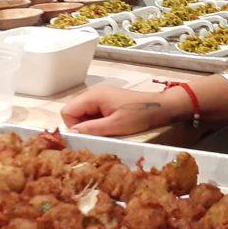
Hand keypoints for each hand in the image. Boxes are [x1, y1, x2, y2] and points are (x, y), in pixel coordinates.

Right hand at [60, 86, 180, 136]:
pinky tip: (110, 126)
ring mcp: (100, 97)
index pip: (67, 111)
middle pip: (73, 112)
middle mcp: (93, 93)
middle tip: (99, 133)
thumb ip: (92, 129)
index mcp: (93, 96)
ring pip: (82, 114)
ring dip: (90, 125)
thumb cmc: (139, 115)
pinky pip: (92, 113)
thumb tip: (71, 133)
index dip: (73, 126)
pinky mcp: (106, 101)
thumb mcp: (115, 125)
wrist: (160, 108)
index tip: (88, 135)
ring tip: (107, 130)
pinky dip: (97, 122)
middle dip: (81, 126)